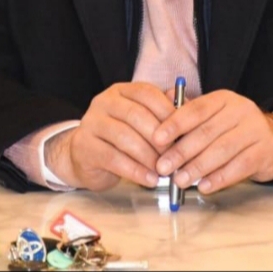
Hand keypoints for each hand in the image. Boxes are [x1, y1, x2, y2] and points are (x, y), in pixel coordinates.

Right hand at [45, 82, 174, 190]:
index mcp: (121, 91)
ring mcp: (91, 123)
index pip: (146, 93)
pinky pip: (114, 159)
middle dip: (159, 137)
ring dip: (149, 156)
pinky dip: (136, 171)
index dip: (167, 111)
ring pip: (125, 137)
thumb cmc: (120, 138)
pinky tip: (150, 180)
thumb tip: (188, 106)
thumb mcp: (141, 121)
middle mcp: (104, 102)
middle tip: (175, 155)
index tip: (184, 131)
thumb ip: (162, 112)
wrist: (84, 156)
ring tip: (164, 170)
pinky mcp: (85, 147)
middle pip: (136, 115)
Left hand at [151, 90, 272, 194]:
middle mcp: (241, 110)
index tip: (156, 139)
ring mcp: (256, 130)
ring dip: (198, 167)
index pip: (197, 109)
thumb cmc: (234, 129)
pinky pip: (240, 166)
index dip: (175, 124)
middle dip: (181, 151)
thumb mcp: (214, 116)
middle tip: (162, 167)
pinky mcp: (266, 151)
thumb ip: (188, 115)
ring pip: (222, 150)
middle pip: (207, 132)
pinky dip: (220, 178)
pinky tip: (204, 186)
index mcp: (224, 99)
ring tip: (179, 180)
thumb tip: (159, 109)